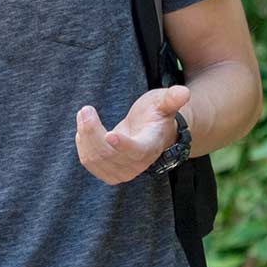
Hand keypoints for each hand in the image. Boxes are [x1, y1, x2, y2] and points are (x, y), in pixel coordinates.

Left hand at [75, 85, 190, 185]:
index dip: (123, 145)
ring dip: (85, 135)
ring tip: (84, 113)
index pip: (137, 151)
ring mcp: (122, 172)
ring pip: (94, 159)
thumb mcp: (164, 102)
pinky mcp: (108, 173)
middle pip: (109, 154)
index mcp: (151, 146)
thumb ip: (172, 98)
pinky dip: (82, 143)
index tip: (109, 135)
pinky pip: (88, 162)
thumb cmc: (157, 114)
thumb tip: (184, 92)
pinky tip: (84, 128)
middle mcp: (138, 164)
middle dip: (93, 131)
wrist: (151, 133)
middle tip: (86, 109)